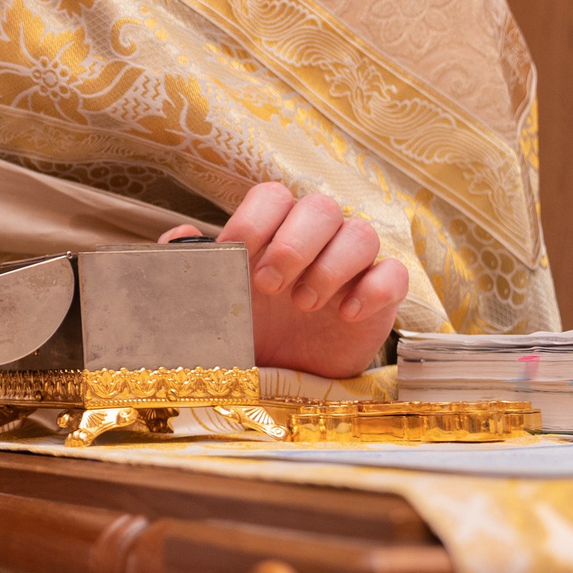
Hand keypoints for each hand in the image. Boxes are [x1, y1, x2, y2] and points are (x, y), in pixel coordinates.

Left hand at [160, 182, 404, 377]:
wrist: (282, 376)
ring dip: (330, 267)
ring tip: (303, 305)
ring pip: (361, 233)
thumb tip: (178, 235)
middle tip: (268, 286)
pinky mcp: (382, 296)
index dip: (254, 219)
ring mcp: (353, 265)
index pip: (273, 196)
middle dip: (293, 244)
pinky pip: (394, 274)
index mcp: (275, 230)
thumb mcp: (213, 300)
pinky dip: (373, 290)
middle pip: (321, 207)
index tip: (234, 252)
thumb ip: (191, 265)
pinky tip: (344, 315)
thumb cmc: (248, 328)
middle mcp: (317, 239)